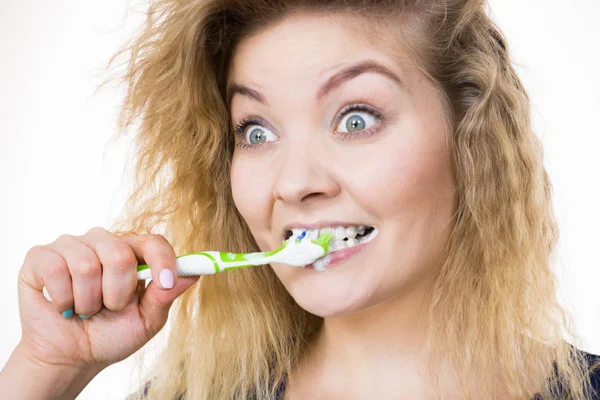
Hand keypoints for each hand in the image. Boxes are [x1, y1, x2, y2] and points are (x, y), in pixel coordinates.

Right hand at [17, 227, 198, 371]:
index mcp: (132, 253)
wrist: (69, 356)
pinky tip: (63, 306)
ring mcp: (71, 246)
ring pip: (86, 264)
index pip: (153, 241)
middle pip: (120, 254)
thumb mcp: (146, 320)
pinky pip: (55, 269)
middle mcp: (103, 242)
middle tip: (109, 307)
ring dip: (88, 301)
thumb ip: (165, 295)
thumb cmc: (110, 334)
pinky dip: (63, 299)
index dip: (162, 260)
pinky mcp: (41, 257)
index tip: (166, 283)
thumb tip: (194, 273)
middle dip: (117, 293)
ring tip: (85, 310)